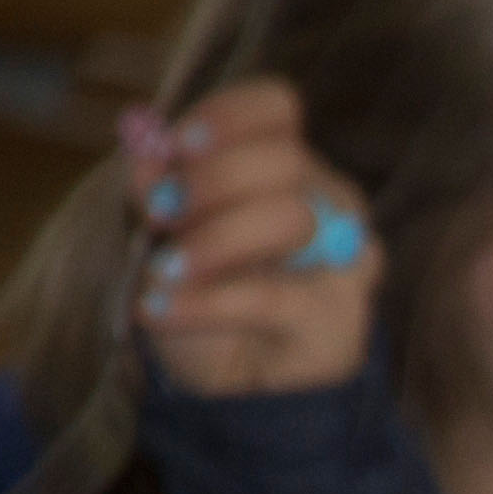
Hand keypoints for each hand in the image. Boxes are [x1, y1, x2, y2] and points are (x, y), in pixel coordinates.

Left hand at [125, 81, 378, 398]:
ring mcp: (346, 262)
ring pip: (290, 218)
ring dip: (213, 241)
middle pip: (285, 159)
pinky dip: (206, 302)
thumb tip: (146, 147)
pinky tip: (162, 309)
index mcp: (283, 167)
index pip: (276, 108)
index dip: (229, 116)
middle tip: (162, 215)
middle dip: (212, 183)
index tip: (180, 145)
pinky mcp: (343, 321)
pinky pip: (272, 296)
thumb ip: (154, 185)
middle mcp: (328, 203)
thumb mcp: (159, 233)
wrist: (231, 386)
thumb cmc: (201, 295)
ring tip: (164, 270)